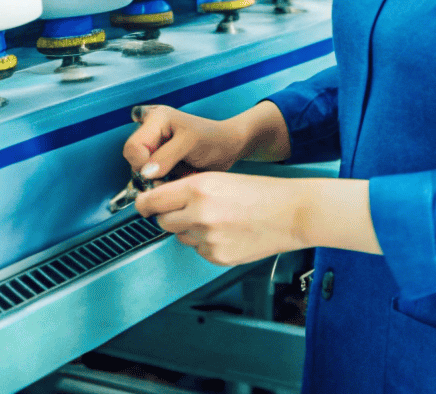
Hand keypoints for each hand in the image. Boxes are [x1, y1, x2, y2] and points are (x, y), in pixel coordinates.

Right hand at [122, 105, 251, 180]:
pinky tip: (175, 178)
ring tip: (176, 175)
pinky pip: (150, 178)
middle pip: (133, 160)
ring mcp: (154, 147)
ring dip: (155, 179)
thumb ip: (166, 156)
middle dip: (149, 173)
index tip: (160, 171)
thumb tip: (145, 172)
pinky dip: (160, 182)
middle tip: (169, 175)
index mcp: (155, 119)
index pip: (133, 147)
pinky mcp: (158, 160)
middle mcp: (151, 131)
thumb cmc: (213, 139)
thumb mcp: (190, 143)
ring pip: (140, 172)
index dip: (143, 163)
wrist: (227, 148)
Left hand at [137, 172, 310, 265]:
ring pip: (181, 237)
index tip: (143, 204)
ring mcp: (208, 239)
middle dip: (170, 216)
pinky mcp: (218, 257)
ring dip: (190, 230)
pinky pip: (199, 251)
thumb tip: (164, 199)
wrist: (292, 213)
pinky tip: (227, 233)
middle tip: (188, 210)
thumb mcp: (221, 178)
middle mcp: (200, 214)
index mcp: (199, 188)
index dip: (144, 203)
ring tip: (217, 220)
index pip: (152, 200)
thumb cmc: (262, 192)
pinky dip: (207, 244)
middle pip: (163, 221)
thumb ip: (190, 189)